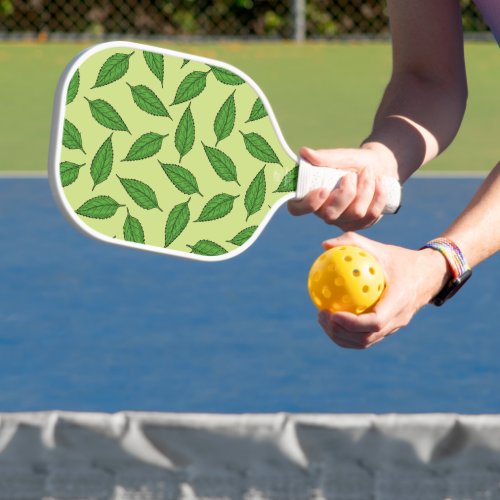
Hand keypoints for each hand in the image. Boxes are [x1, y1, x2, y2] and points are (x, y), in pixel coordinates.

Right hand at [288, 145, 397, 230]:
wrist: (379, 167)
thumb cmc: (353, 162)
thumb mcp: (341, 156)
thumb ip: (324, 157)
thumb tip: (304, 152)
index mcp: (310, 196)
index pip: (297, 209)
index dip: (308, 204)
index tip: (323, 189)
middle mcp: (324, 212)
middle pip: (330, 215)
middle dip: (346, 193)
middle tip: (352, 175)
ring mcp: (343, 221)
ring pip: (355, 213)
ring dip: (365, 189)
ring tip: (368, 172)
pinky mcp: (361, 224)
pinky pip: (371, 215)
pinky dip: (378, 195)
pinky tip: (379, 182)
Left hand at [316, 232, 450, 348]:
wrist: (429, 275)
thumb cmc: (401, 259)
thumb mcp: (380, 248)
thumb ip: (353, 243)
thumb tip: (324, 245)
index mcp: (399, 301)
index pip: (375, 322)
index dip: (352, 323)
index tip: (332, 313)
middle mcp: (398, 319)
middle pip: (366, 338)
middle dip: (340, 332)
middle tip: (321, 315)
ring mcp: (394, 327)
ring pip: (365, 342)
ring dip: (341, 336)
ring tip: (322, 319)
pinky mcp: (389, 329)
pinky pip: (366, 337)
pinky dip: (347, 333)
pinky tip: (331, 318)